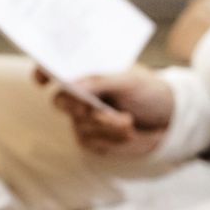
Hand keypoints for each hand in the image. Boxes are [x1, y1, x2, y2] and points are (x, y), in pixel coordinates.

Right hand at [34, 64, 172, 155]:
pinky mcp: (92, 139)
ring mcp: (84, 118)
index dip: (44, 71)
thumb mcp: (131, 80)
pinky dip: (111, 138)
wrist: (167, 118)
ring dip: (106, 124)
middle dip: (78, 106)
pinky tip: (128, 132)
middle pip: (61, 100)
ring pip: (79, 124)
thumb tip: (74, 84)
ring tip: (129, 120)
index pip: (57, 68)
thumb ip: (102, 80)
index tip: (42, 78)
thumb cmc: (148, 90)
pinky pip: (90, 142)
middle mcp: (81, 94)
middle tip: (90, 108)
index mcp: (89, 72)